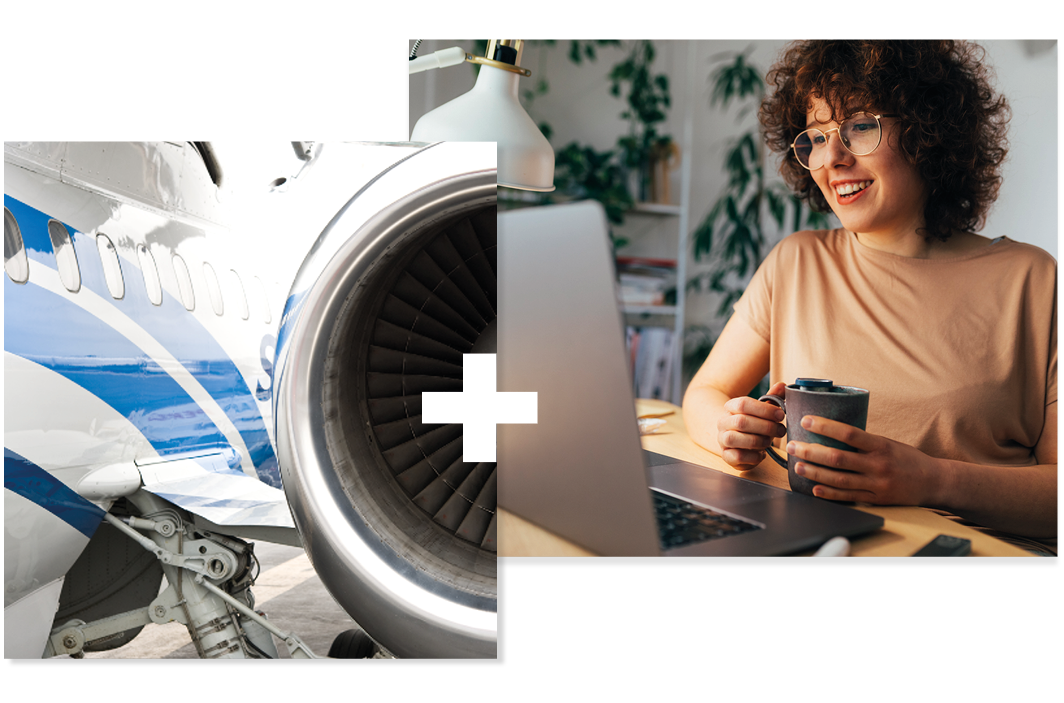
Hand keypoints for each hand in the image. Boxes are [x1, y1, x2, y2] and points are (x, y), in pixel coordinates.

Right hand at [716, 381, 788, 469]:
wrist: (735, 439)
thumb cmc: (753, 423)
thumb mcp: (762, 409)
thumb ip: (772, 398)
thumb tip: (783, 386)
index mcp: (730, 407)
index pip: (743, 404)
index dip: (764, 409)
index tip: (781, 415)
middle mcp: (723, 422)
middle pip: (741, 422)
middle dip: (766, 427)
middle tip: (781, 430)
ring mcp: (722, 439)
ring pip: (735, 439)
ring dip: (759, 441)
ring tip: (770, 441)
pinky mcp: (726, 455)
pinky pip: (737, 456)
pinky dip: (753, 457)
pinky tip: (761, 453)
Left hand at [786, 415, 941, 505]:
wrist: (934, 481)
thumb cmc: (907, 458)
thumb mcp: (888, 443)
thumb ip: (864, 441)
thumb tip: (831, 432)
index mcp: (881, 445)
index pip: (849, 433)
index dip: (825, 426)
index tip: (806, 420)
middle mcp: (878, 464)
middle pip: (838, 458)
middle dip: (811, 451)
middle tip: (792, 445)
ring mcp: (876, 484)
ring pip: (839, 479)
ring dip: (815, 473)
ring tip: (797, 466)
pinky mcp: (876, 499)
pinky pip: (848, 496)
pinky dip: (829, 493)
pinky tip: (814, 488)